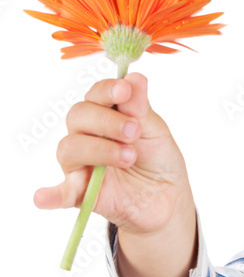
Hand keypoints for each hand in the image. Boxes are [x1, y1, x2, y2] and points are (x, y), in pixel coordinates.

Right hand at [33, 72, 194, 235]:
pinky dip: (50, 195)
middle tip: (134, 132)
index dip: (107, 90)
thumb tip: (134, 77)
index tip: (124, 90)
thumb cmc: (158, 161)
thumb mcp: (156, 132)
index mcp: (106, 115)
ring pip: (70, 148)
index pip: (95, 96)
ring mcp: (81, 164)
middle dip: (106, 121)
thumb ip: (140, 109)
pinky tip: (41, 198)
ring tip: (129, 158)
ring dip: (100, 150)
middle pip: (78, 116)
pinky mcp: (81, 193)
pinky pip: (61, 193)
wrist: (167, 199)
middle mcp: (87, 136)